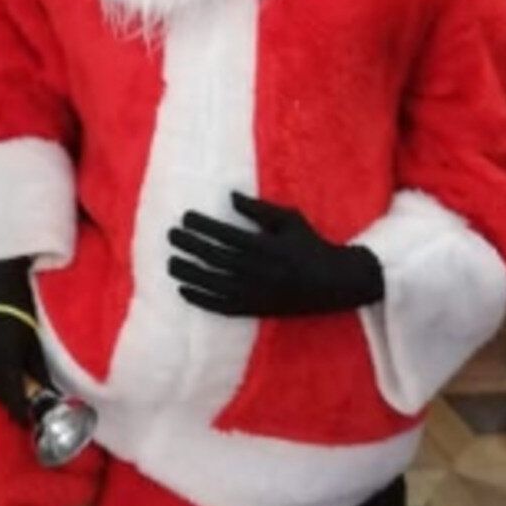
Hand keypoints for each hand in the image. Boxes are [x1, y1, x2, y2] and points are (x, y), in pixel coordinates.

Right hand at [0, 257, 45, 423]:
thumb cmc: (23, 313)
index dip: (22, 415)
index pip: (13, 403)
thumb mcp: (35, 347)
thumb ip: (39, 375)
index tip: (29, 421)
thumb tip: (49, 396)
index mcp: (4, 368)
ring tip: (5, 386)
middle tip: (19, 402)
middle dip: (8, 401)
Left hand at [168, 193, 383, 319]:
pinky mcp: (256, 310)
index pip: (226, 236)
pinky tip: (184, 290)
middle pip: (216, 258)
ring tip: (170, 263)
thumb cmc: (310, 244)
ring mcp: (256, 294)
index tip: (185, 218)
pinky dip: (201, 299)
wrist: (335, 283)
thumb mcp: (290, 220)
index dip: (203, 226)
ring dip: (189, 274)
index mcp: (266, 247)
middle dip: (191, 246)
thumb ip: (260, 210)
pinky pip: (223, 307)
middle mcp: (258, 272)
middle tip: (171, 235)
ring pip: (214, 284)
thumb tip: (230, 196)